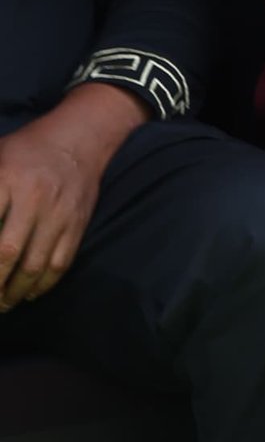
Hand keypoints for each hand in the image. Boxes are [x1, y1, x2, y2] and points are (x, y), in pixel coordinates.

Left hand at [0, 85, 147, 310]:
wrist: (80, 138)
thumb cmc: (27, 150)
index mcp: (6, 178)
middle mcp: (33, 197)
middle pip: (7, 252)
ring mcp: (58, 212)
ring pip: (35, 265)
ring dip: (15, 291)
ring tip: (3, 303)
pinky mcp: (77, 223)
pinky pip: (60, 262)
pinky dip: (44, 285)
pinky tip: (30, 293)